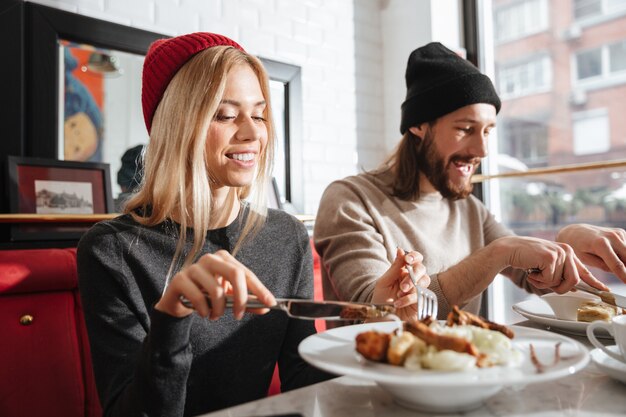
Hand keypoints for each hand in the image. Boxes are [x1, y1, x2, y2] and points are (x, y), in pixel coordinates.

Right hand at [154, 250, 275, 318]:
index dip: (259, 289)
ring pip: (216, 289)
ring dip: (219, 309)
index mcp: (224, 258)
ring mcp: (194, 267)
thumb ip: (246, 302)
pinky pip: (198, 297)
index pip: (246, 273)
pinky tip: (204, 314)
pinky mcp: (180, 279)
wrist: (178, 299)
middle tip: (239, 315)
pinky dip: (204, 310)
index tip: (270, 303)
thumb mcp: (228, 298)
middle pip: (234, 273)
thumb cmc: (207, 295)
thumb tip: (265, 308)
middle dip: (241, 298)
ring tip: (216, 316)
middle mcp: (210, 259)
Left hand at [371, 248, 429, 320]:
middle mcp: (412, 279)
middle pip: (421, 268)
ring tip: (399, 294)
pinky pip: (421, 296)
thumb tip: (401, 250)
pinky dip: (409, 299)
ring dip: (412, 286)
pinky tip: (399, 303)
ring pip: (425, 280)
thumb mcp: (384, 283)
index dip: (414, 256)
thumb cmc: (380, 300)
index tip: (408, 259)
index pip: (414, 258)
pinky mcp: (421, 302)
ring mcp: (418, 290)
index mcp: (403, 271)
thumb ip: (394, 268)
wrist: (380, 319)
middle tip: (402, 285)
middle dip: (413, 275)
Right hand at [501, 236, 605, 292]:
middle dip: (558, 288)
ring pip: (560, 282)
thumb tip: (574, 288)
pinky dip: (538, 280)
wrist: (507, 250)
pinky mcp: (550, 257)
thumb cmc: (524, 257)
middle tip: (542, 283)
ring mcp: (559, 252)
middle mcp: (566, 250)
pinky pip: (550, 280)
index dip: (593, 282)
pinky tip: (530, 271)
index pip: (583, 269)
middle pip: (574, 280)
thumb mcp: (546, 265)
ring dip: (544, 283)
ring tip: (533, 274)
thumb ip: (560, 273)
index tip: (603, 289)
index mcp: (567, 251)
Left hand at [556, 224, 625, 284]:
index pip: (617, 264)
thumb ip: (603, 266)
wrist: (575, 232)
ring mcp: (618, 233)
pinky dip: (624, 255)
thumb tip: (620, 271)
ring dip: (625, 261)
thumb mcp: (585, 259)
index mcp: (600, 244)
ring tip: (607, 261)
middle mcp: (612, 236)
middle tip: (623, 277)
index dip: (624, 276)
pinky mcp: (621, 233)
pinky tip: (614, 256)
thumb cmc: (577, 247)